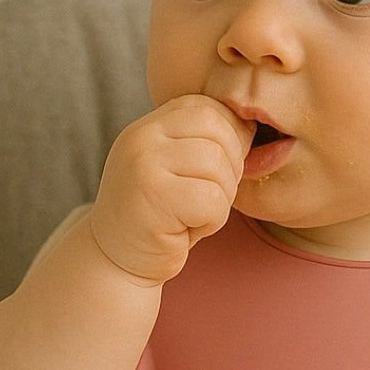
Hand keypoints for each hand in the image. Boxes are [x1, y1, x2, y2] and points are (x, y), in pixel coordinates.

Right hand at [89, 95, 253, 283]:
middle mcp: (141, 138)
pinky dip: (212, 220)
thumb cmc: (161, 216)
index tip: (221, 170)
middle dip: (231, 167)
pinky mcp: (151, 198)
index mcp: (149, 126)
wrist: (117, 262)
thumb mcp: (178, 169)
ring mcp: (142, 165)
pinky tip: (187, 229)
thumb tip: (252, 124)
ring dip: (221, 198)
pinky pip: (211, 199)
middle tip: (210, 197)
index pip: (207, 107)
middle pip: (218, 131)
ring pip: (217, 166)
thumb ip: (204, 143)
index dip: (229, 136)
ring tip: (195, 214)